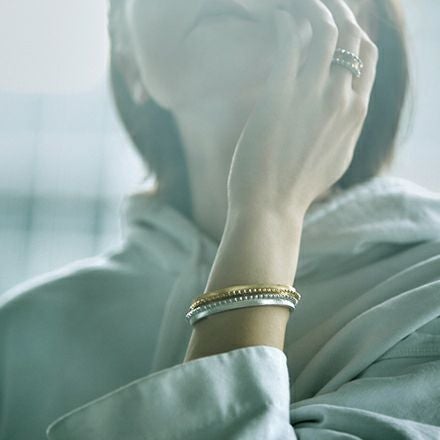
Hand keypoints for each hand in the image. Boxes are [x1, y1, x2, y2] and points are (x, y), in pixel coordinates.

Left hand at [226, 0, 378, 217]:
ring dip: (312, 9)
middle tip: (319, 3)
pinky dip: (284, 23)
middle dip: (338, 11)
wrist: (271, 208)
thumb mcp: (334, 160)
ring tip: (295, 4)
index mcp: (356, 114)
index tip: (342, 21)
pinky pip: (288, 44)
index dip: (356, 31)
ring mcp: (312, 96)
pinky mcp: (279, 96)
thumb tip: (344, 115)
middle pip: (351, 36)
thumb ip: (344, 131)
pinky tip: (276, 18)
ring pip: (324, 32)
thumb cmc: (296, 189)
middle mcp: (341, 99)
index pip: (368, 56)